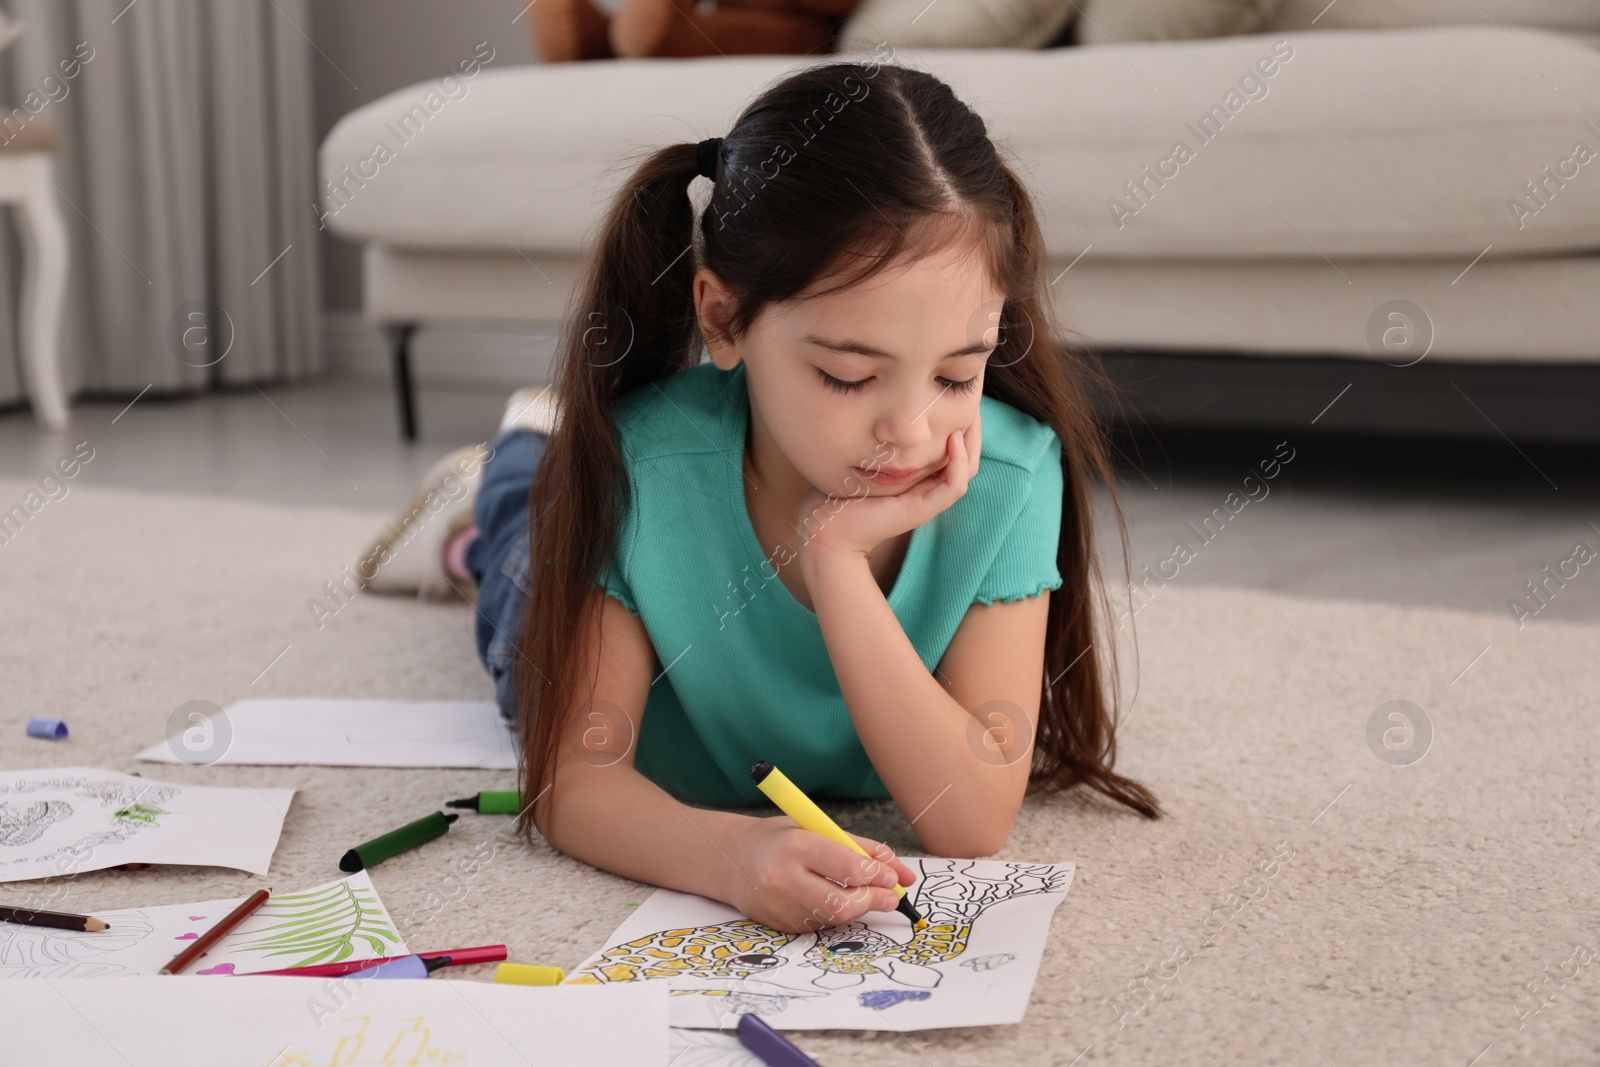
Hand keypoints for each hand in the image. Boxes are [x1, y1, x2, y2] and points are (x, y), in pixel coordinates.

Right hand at [730, 816, 918, 934]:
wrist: (732, 860)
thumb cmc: (779, 839)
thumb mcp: (817, 829)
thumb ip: (860, 848)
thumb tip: (901, 871)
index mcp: (796, 846)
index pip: (846, 868)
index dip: (877, 875)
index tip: (894, 876)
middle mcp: (784, 879)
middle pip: (841, 902)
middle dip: (873, 900)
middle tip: (892, 896)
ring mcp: (780, 907)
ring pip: (834, 918)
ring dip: (859, 909)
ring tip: (868, 896)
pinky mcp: (781, 925)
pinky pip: (821, 925)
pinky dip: (837, 915)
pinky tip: (839, 901)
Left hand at [797, 409, 982, 563]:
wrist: (826, 525)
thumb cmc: (838, 488)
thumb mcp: (864, 452)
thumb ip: (881, 435)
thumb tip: (884, 403)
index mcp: (918, 474)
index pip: (951, 444)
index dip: (959, 418)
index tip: (954, 391)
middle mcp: (927, 486)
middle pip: (966, 453)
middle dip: (972, 425)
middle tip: (972, 398)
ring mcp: (928, 499)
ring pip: (967, 468)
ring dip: (973, 440)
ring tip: (969, 413)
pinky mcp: (922, 509)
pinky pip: (954, 485)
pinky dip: (958, 462)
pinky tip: (953, 438)